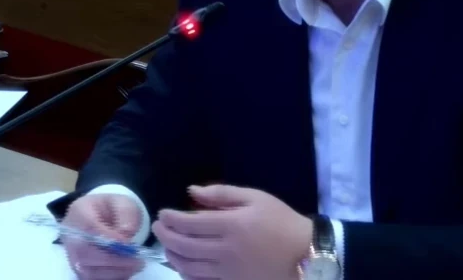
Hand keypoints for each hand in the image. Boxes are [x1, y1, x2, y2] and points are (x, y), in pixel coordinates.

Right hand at [62, 193, 145, 279]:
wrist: (98, 216)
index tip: (129, 244)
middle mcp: (70, 236)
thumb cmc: (110, 209)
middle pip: (86, 253)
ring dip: (115, 271)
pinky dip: (112, 277)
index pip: (89, 228)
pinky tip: (127, 271)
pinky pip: (92, 278)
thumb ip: (125, 213)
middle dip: (114, 259)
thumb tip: (126, 233)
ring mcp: (72, 255)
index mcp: (78, 212)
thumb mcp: (122, 202)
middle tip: (137, 260)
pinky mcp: (78, 269)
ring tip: (135, 265)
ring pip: (88, 271)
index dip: (108, 238)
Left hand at [153, 185, 312, 279]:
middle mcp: (224, 250)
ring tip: (167, 245)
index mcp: (231, 225)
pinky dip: (185, 271)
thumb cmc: (281, 221)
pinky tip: (182, 264)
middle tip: (158, 227)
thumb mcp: (256, 198)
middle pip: (183, 245)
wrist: (305, 254)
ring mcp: (226, 271)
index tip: (162, 213)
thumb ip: (222, 194)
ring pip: (187, 266)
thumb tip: (191, 191)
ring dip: (171, 254)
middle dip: (165, 235)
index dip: (170, 218)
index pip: (189, 223)